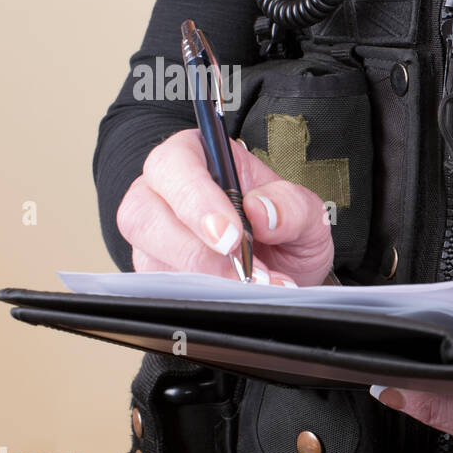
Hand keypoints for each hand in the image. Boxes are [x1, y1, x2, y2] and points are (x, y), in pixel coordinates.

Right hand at [116, 128, 334, 285]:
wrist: (287, 269)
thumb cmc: (286, 228)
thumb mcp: (307, 213)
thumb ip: (292, 206)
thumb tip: (262, 211)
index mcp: (199, 156)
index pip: (174, 165)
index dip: (195, 200)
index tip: (230, 236)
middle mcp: (163, 191)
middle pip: (144, 213)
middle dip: (196, 249)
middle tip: (242, 271)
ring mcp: (152, 233)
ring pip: (148, 254)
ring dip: (202, 277)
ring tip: (250, 285)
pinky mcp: (152, 270)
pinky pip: (159, 287)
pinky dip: (199, 295)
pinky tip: (232, 294)